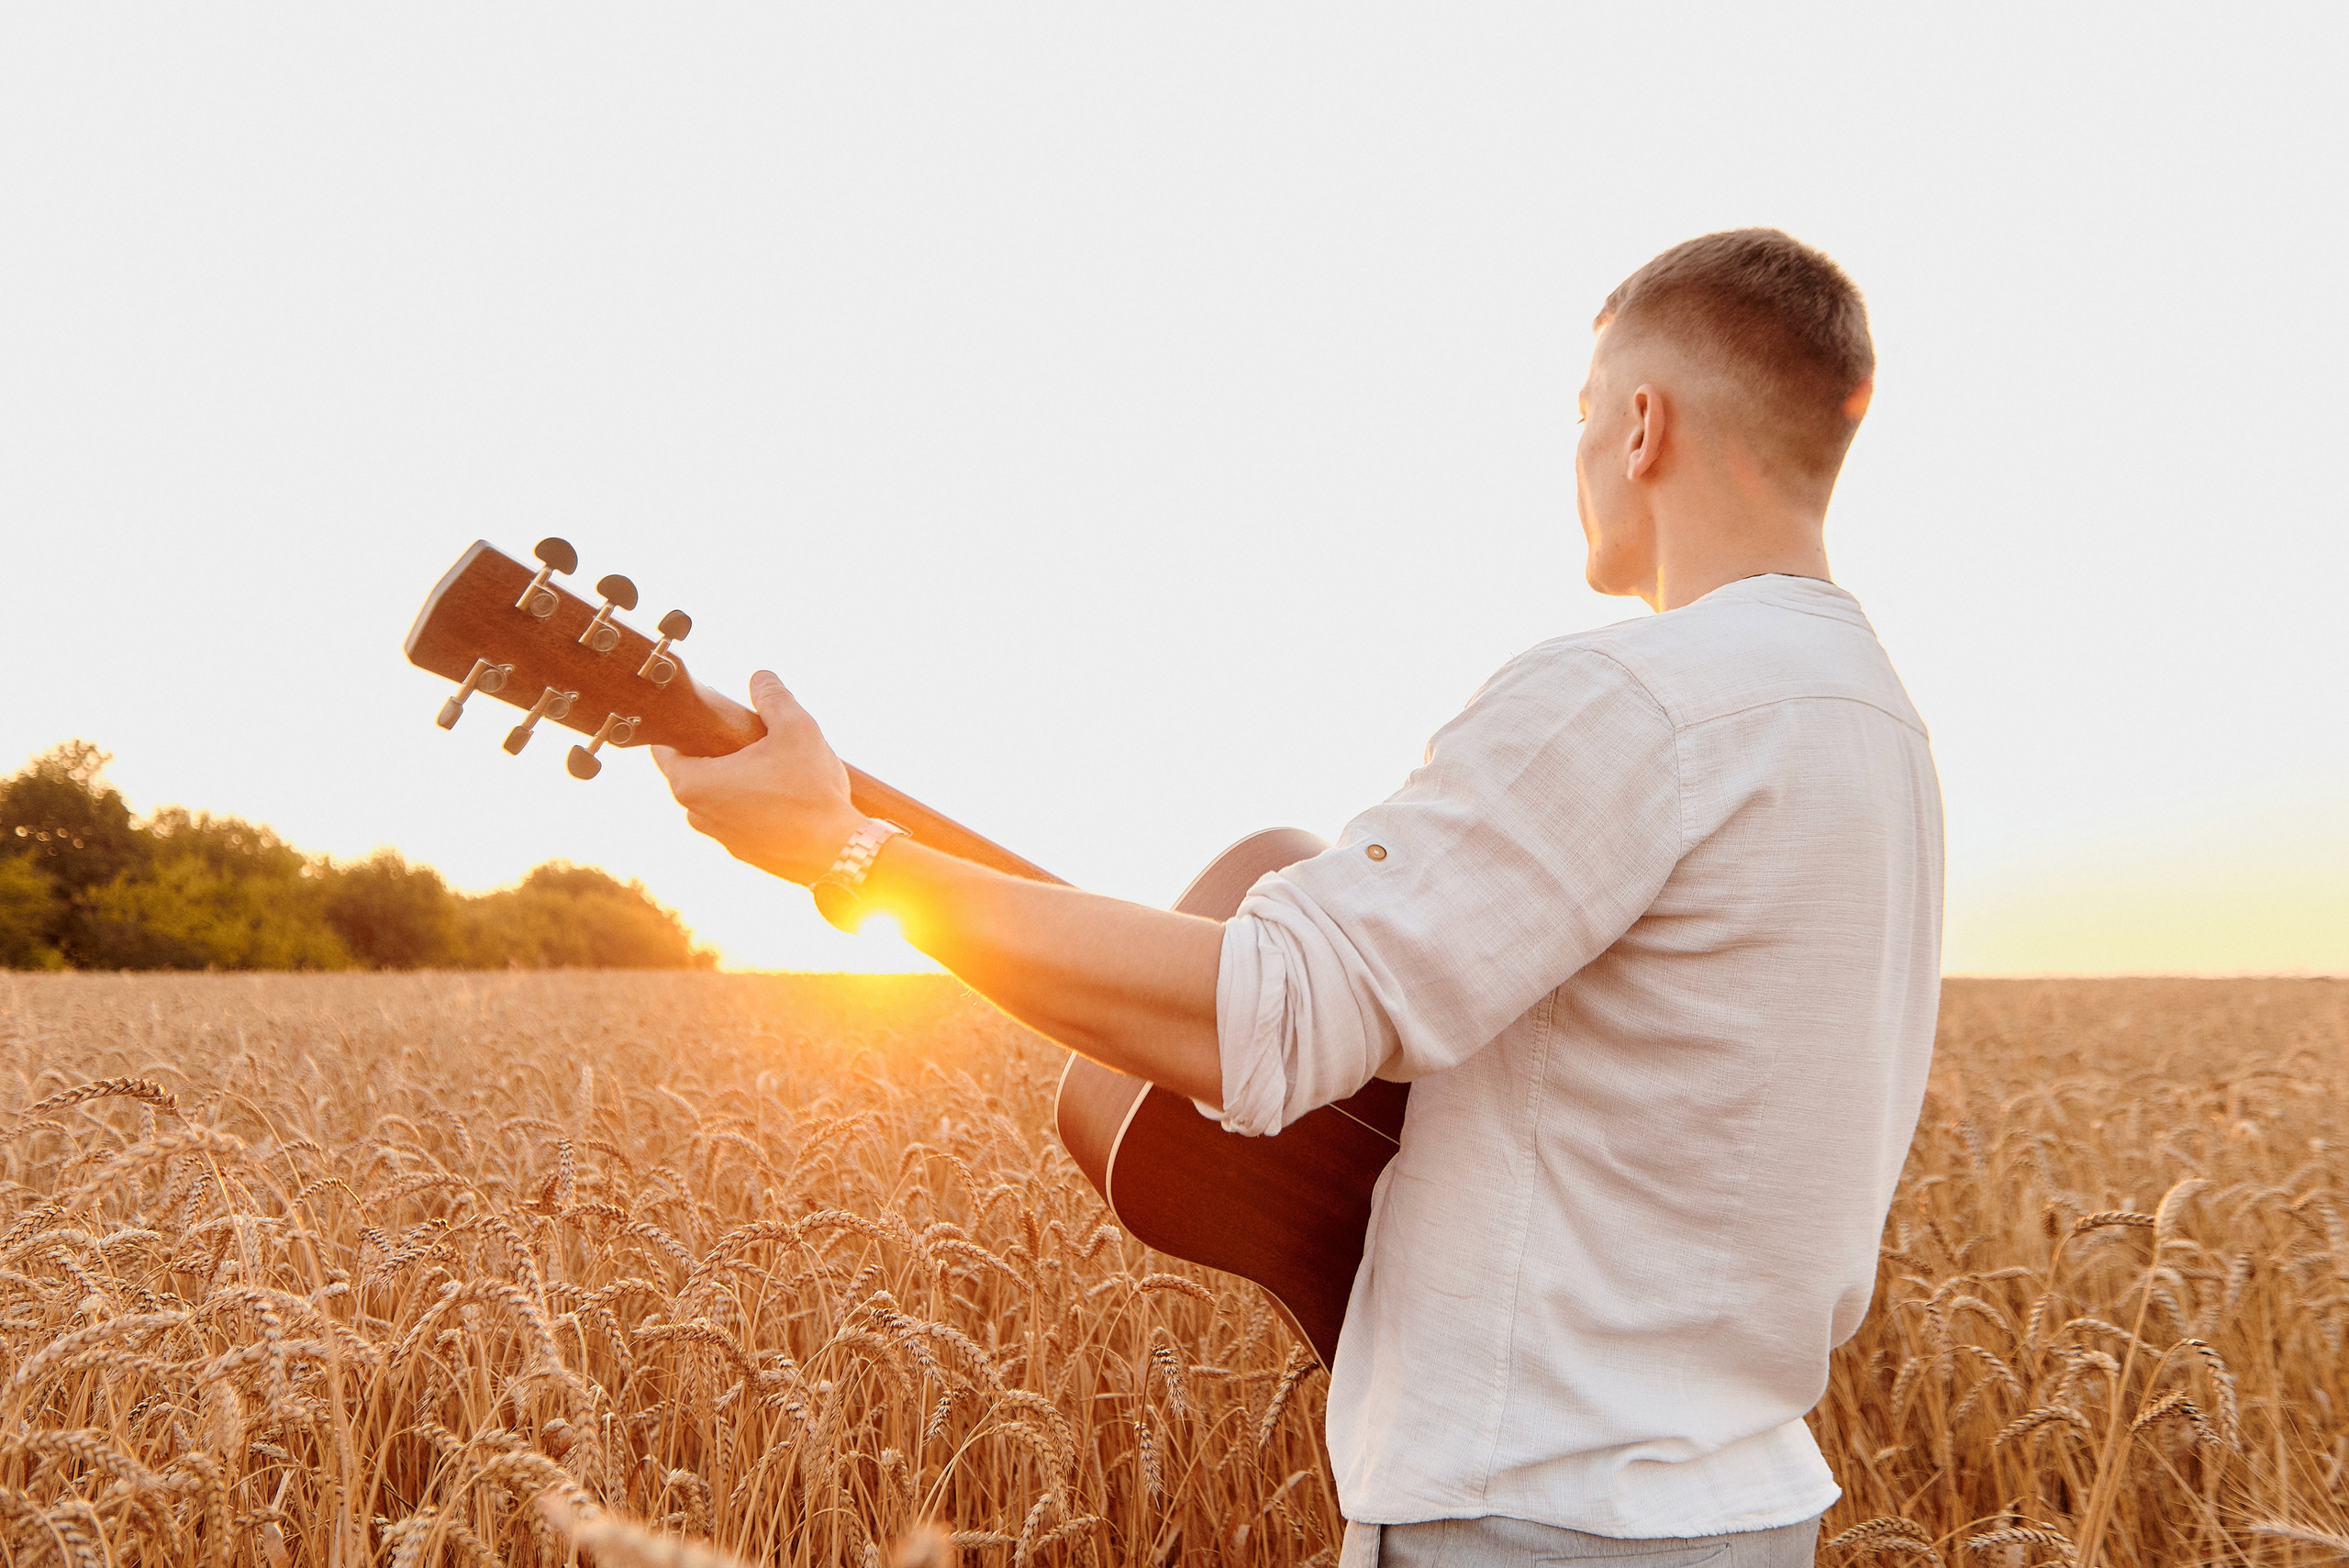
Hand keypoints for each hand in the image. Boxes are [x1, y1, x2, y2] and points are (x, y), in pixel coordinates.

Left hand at [651, 672, 865, 884]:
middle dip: (714, 751)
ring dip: (735, 778)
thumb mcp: (796, 729)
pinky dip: (751, 803)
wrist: (839, 853)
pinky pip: (737, 817)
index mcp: (694, 783)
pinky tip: (782, 792)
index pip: (663, 749)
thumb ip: (773, 697)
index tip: (703, 714)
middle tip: (746, 734)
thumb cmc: (811, 792)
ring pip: (716, 796)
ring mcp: (720, 838)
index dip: (680, 726)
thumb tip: (759, 676)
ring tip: (770, 764)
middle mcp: (697, 814)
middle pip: (692, 771)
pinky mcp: (743, 852)